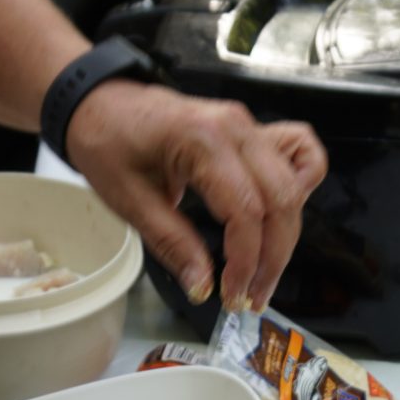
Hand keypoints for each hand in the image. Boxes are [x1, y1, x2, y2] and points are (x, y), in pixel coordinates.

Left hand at [65, 81, 326, 314]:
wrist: (99, 102)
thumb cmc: (107, 143)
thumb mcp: (131, 202)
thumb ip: (173, 244)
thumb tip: (203, 286)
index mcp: (202, 141)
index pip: (245, 211)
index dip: (245, 261)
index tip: (232, 296)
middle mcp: (236, 128)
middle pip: (281, 200)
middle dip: (272, 258)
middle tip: (251, 297)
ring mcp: (248, 126)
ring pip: (292, 185)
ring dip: (285, 234)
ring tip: (262, 273)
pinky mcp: (250, 131)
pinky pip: (297, 151)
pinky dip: (300, 183)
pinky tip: (279, 217)